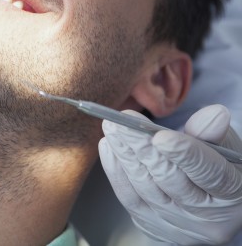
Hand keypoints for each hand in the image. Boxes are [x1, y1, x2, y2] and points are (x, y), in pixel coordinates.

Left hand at [99, 105, 241, 244]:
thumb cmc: (219, 168)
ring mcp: (177, 225)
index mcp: (233, 195)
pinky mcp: (152, 225)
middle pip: (170, 179)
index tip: (160, 135)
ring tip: (111, 127)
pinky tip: (109, 146)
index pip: (209, 173)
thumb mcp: (226, 151)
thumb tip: (214, 114)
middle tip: (122, 121)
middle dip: (142, 147)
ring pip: (145, 187)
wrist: (210, 206)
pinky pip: (129, 198)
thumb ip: (214, 134)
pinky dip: (116, 170)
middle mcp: (207, 218)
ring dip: (124, 154)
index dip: (184, 153)